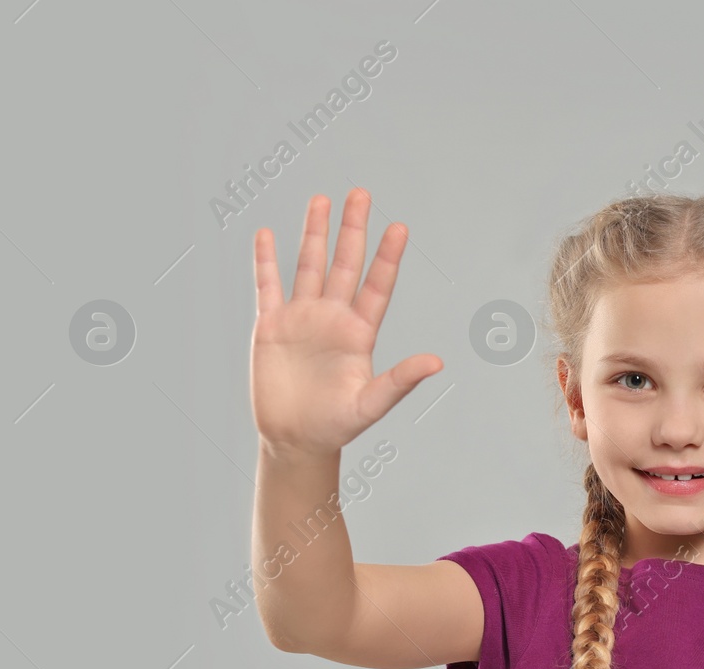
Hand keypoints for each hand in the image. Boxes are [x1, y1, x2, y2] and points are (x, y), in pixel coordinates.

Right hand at [250, 189, 442, 457]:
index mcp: (359, 333)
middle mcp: (333, 318)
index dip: (388, 257)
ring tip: (322, 200)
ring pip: (309, 265)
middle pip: (344, 264)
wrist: (295, 439)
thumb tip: (437, 362)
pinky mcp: (271, 326)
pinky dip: (266, 261)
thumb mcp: (371, 404)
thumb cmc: (337, 425)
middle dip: (352, 229)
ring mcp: (302, 318)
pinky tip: (267, 234)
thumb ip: (400, 381)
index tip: (399, 227)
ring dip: (314, 234)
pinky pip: (267, 286)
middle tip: (361, 194)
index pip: (377, 286)